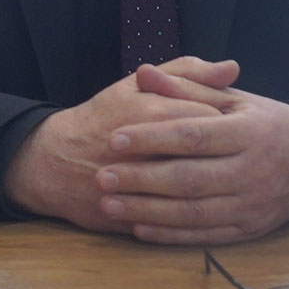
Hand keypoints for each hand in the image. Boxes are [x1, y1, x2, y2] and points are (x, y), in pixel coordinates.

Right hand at [3, 57, 236, 231]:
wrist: (53, 162)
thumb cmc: (99, 119)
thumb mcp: (135, 86)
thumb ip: (185, 73)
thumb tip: (232, 68)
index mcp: (154, 112)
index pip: (214, 116)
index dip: (231, 122)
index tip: (235, 125)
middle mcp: (150, 148)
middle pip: (211, 154)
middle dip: (226, 156)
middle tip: (230, 154)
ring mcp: (142, 184)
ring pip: (197, 191)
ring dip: (213, 188)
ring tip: (217, 180)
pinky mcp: (137, 213)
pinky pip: (178, 220)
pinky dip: (194, 216)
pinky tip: (203, 206)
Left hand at [96, 61, 288, 244]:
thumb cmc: (266, 123)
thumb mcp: (234, 99)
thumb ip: (187, 87)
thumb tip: (144, 72)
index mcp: (248, 133)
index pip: (192, 135)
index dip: (152, 138)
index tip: (112, 139)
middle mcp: (252, 171)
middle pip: (189, 178)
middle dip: (141, 180)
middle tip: (100, 176)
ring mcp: (252, 204)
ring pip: (194, 213)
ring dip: (147, 211)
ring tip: (108, 204)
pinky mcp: (250, 229)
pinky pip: (206, 236)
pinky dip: (171, 235)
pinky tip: (138, 228)